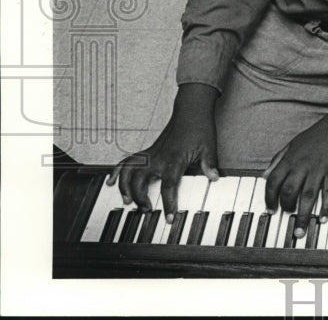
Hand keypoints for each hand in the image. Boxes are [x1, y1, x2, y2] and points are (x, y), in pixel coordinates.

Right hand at [107, 83, 219, 222]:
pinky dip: (117, 171)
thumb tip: (214, 177)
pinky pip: (128, 161)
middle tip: (146, 210)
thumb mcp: (209, 148)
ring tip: (126, 201)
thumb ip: (209, 164)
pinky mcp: (148, 151)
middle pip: (140, 183)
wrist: (191, 111)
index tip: (168, 219)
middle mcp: (158, 159)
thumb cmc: (199, 128)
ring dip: (125, 188)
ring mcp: (151, 155)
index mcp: (174, 161)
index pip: (168, 188)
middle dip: (140, 199)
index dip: (168, 205)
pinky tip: (111, 181)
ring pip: (129, 173)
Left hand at [264, 112, 327, 238]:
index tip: (270, 210)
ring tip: (300, 231)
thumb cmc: (315, 137)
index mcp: (290, 159)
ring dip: (303, 215)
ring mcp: (319, 169)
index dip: (269, 198)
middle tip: (287, 217)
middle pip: (289, 191)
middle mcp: (303, 165)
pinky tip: (323, 218)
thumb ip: (277, 160)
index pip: (273, 181)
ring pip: (308, 196)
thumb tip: (264, 176)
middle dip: (286, 208)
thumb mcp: (291, 145)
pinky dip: (326, 207)